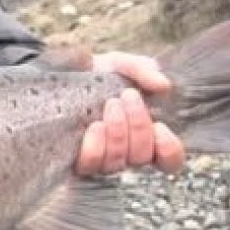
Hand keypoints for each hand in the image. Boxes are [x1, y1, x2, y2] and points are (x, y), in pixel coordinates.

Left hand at [75, 52, 184, 175]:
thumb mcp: (120, 64)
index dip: (169, 150)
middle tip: (128, 96)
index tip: (160, 126)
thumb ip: (143, 70)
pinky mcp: (76, 162)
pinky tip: (95, 126)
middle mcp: (124, 153)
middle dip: (139, 125)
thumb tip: (163, 85)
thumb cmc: (96, 74)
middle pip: (142, 156)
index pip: (168, 160)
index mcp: (142, 134)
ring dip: (119, 133)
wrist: (60, 76)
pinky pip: (91, 164)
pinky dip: (97, 146)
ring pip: (118, 162)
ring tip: (111, 104)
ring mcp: (100, 160)